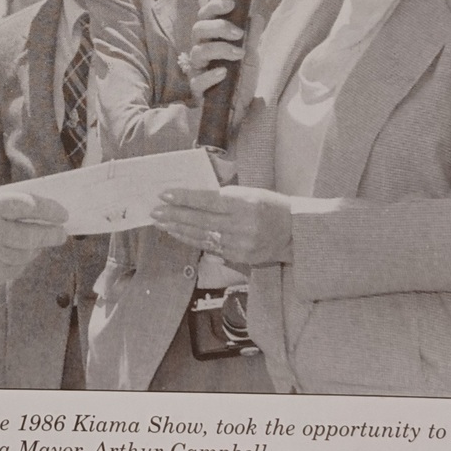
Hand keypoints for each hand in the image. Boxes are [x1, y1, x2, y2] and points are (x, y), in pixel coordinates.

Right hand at [0, 192, 67, 286]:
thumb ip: (10, 206)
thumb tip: (44, 212)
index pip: (26, 206)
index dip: (49, 210)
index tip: (63, 213)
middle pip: (32, 235)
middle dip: (52, 234)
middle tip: (61, 233)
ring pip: (27, 254)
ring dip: (37, 248)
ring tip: (39, 242)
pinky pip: (17, 269)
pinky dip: (23, 261)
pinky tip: (19, 254)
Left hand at [152, 185, 292, 265]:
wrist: (296, 232)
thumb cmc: (271, 206)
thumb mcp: (250, 192)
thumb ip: (223, 195)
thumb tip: (193, 196)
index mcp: (245, 203)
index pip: (208, 200)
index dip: (184, 198)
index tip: (164, 195)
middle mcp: (242, 225)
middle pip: (201, 220)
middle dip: (175, 215)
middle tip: (155, 211)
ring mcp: (240, 244)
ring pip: (202, 237)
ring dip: (179, 230)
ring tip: (161, 223)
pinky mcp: (240, 257)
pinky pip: (210, 248)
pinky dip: (192, 240)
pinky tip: (179, 234)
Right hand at [187, 0, 243, 101]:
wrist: (240, 109)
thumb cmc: (241, 79)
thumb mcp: (250, 56)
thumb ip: (252, 37)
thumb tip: (255, 15)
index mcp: (211, 39)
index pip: (205, 17)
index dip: (214, 7)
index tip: (231, 4)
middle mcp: (201, 51)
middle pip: (198, 30)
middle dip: (218, 27)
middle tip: (238, 33)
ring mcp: (197, 70)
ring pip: (198, 52)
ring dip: (220, 49)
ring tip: (238, 53)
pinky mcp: (197, 90)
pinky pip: (198, 80)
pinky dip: (211, 75)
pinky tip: (224, 73)